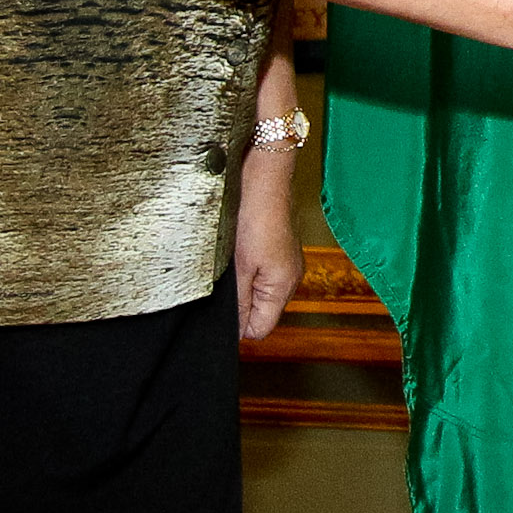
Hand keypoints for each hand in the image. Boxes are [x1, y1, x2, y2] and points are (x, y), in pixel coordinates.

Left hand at [234, 157, 305, 343]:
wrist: (261, 178)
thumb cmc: (253, 217)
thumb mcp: (239, 268)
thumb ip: (239, 305)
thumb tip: (237, 334)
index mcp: (284, 286)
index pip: (259, 329)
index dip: (237, 324)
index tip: (221, 305)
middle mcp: (290, 277)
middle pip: (261, 312)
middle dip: (240, 303)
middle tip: (225, 281)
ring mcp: (286, 263)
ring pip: (259, 292)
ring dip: (243, 285)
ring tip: (232, 263)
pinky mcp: (279, 250)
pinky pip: (262, 273)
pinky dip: (248, 269)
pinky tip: (239, 252)